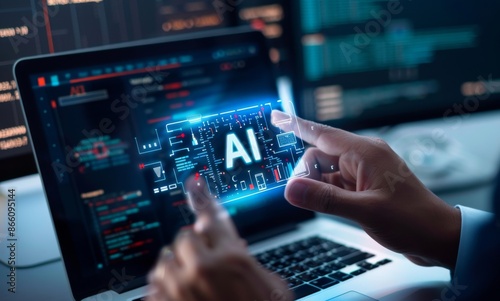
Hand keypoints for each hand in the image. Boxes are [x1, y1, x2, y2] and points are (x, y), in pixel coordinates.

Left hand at [147, 178, 291, 300]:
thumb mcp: (271, 287)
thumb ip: (246, 261)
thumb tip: (231, 246)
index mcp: (232, 259)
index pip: (214, 217)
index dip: (204, 197)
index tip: (194, 182)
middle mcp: (202, 269)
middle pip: (184, 237)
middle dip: (195, 248)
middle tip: (206, 264)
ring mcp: (179, 291)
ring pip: (163, 261)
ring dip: (176, 268)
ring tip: (191, 284)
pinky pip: (152, 287)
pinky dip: (164, 289)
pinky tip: (179, 297)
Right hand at [272, 111, 460, 269]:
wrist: (438, 237)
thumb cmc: (412, 220)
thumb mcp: (365, 211)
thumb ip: (325, 200)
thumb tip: (290, 190)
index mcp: (365, 153)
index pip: (321, 133)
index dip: (295, 125)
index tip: (275, 117)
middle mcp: (362, 158)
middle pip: (318, 156)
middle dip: (307, 175)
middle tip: (304, 197)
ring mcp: (363, 172)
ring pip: (325, 172)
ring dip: (318, 188)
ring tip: (333, 207)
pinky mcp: (364, 187)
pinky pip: (335, 184)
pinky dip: (327, 194)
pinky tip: (334, 207)